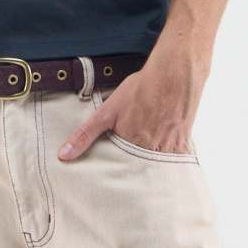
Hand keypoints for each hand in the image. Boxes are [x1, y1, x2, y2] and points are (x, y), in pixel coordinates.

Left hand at [57, 57, 203, 158]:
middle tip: (132, 163)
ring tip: (148, 152)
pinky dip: (169, 158)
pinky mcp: (183, 145)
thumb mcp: (107, 111)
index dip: (115, 169)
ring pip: (157, 168)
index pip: (118, 170)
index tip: (111, 173)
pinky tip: (165, 146)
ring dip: (152, 164)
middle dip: (133, 169)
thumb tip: (64, 156)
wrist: (174, 74)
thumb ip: (86, 135)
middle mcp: (150, 152)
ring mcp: (169, 150)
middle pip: (138, 171)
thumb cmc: (141, 89)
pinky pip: (176, 161)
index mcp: (129, 147)